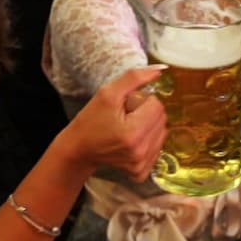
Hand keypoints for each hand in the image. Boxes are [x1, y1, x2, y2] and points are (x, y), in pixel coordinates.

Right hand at [61, 66, 167, 182]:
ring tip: (127, 129)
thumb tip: (160, 69)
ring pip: (162, 132)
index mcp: (133, 132)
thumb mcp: (107, 93)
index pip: (156, 104)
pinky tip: (130, 142)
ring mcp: (141, 164)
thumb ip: (134, 78)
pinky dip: (147, 142)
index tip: (125, 107)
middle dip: (146, 113)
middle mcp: (140, 151)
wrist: (78, 150)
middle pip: (161, 118)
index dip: (141, 101)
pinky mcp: (141, 171)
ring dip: (148, 126)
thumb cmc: (90, 121)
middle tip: (125, 117)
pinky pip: (157, 147)